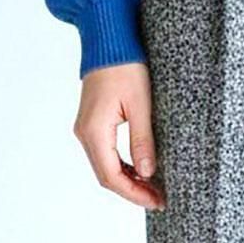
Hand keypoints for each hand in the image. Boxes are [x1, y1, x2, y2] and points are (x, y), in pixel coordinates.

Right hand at [73, 62, 165, 209]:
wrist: (108, 41)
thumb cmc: (125, 66)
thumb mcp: (140, 103)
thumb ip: (143, 139)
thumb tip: (148, 173)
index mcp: (94, 131)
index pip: (111, 176)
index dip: (133, 193)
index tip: (155, 201)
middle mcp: (85, 133)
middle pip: (106, 175)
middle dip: (132, 190)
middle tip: (158, 198)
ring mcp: (86, 128)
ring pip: (105, 165)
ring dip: (127, 179)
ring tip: (153, 187)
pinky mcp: (92, 122)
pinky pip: (105, 152)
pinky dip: (122, 164)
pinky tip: (140, 167)